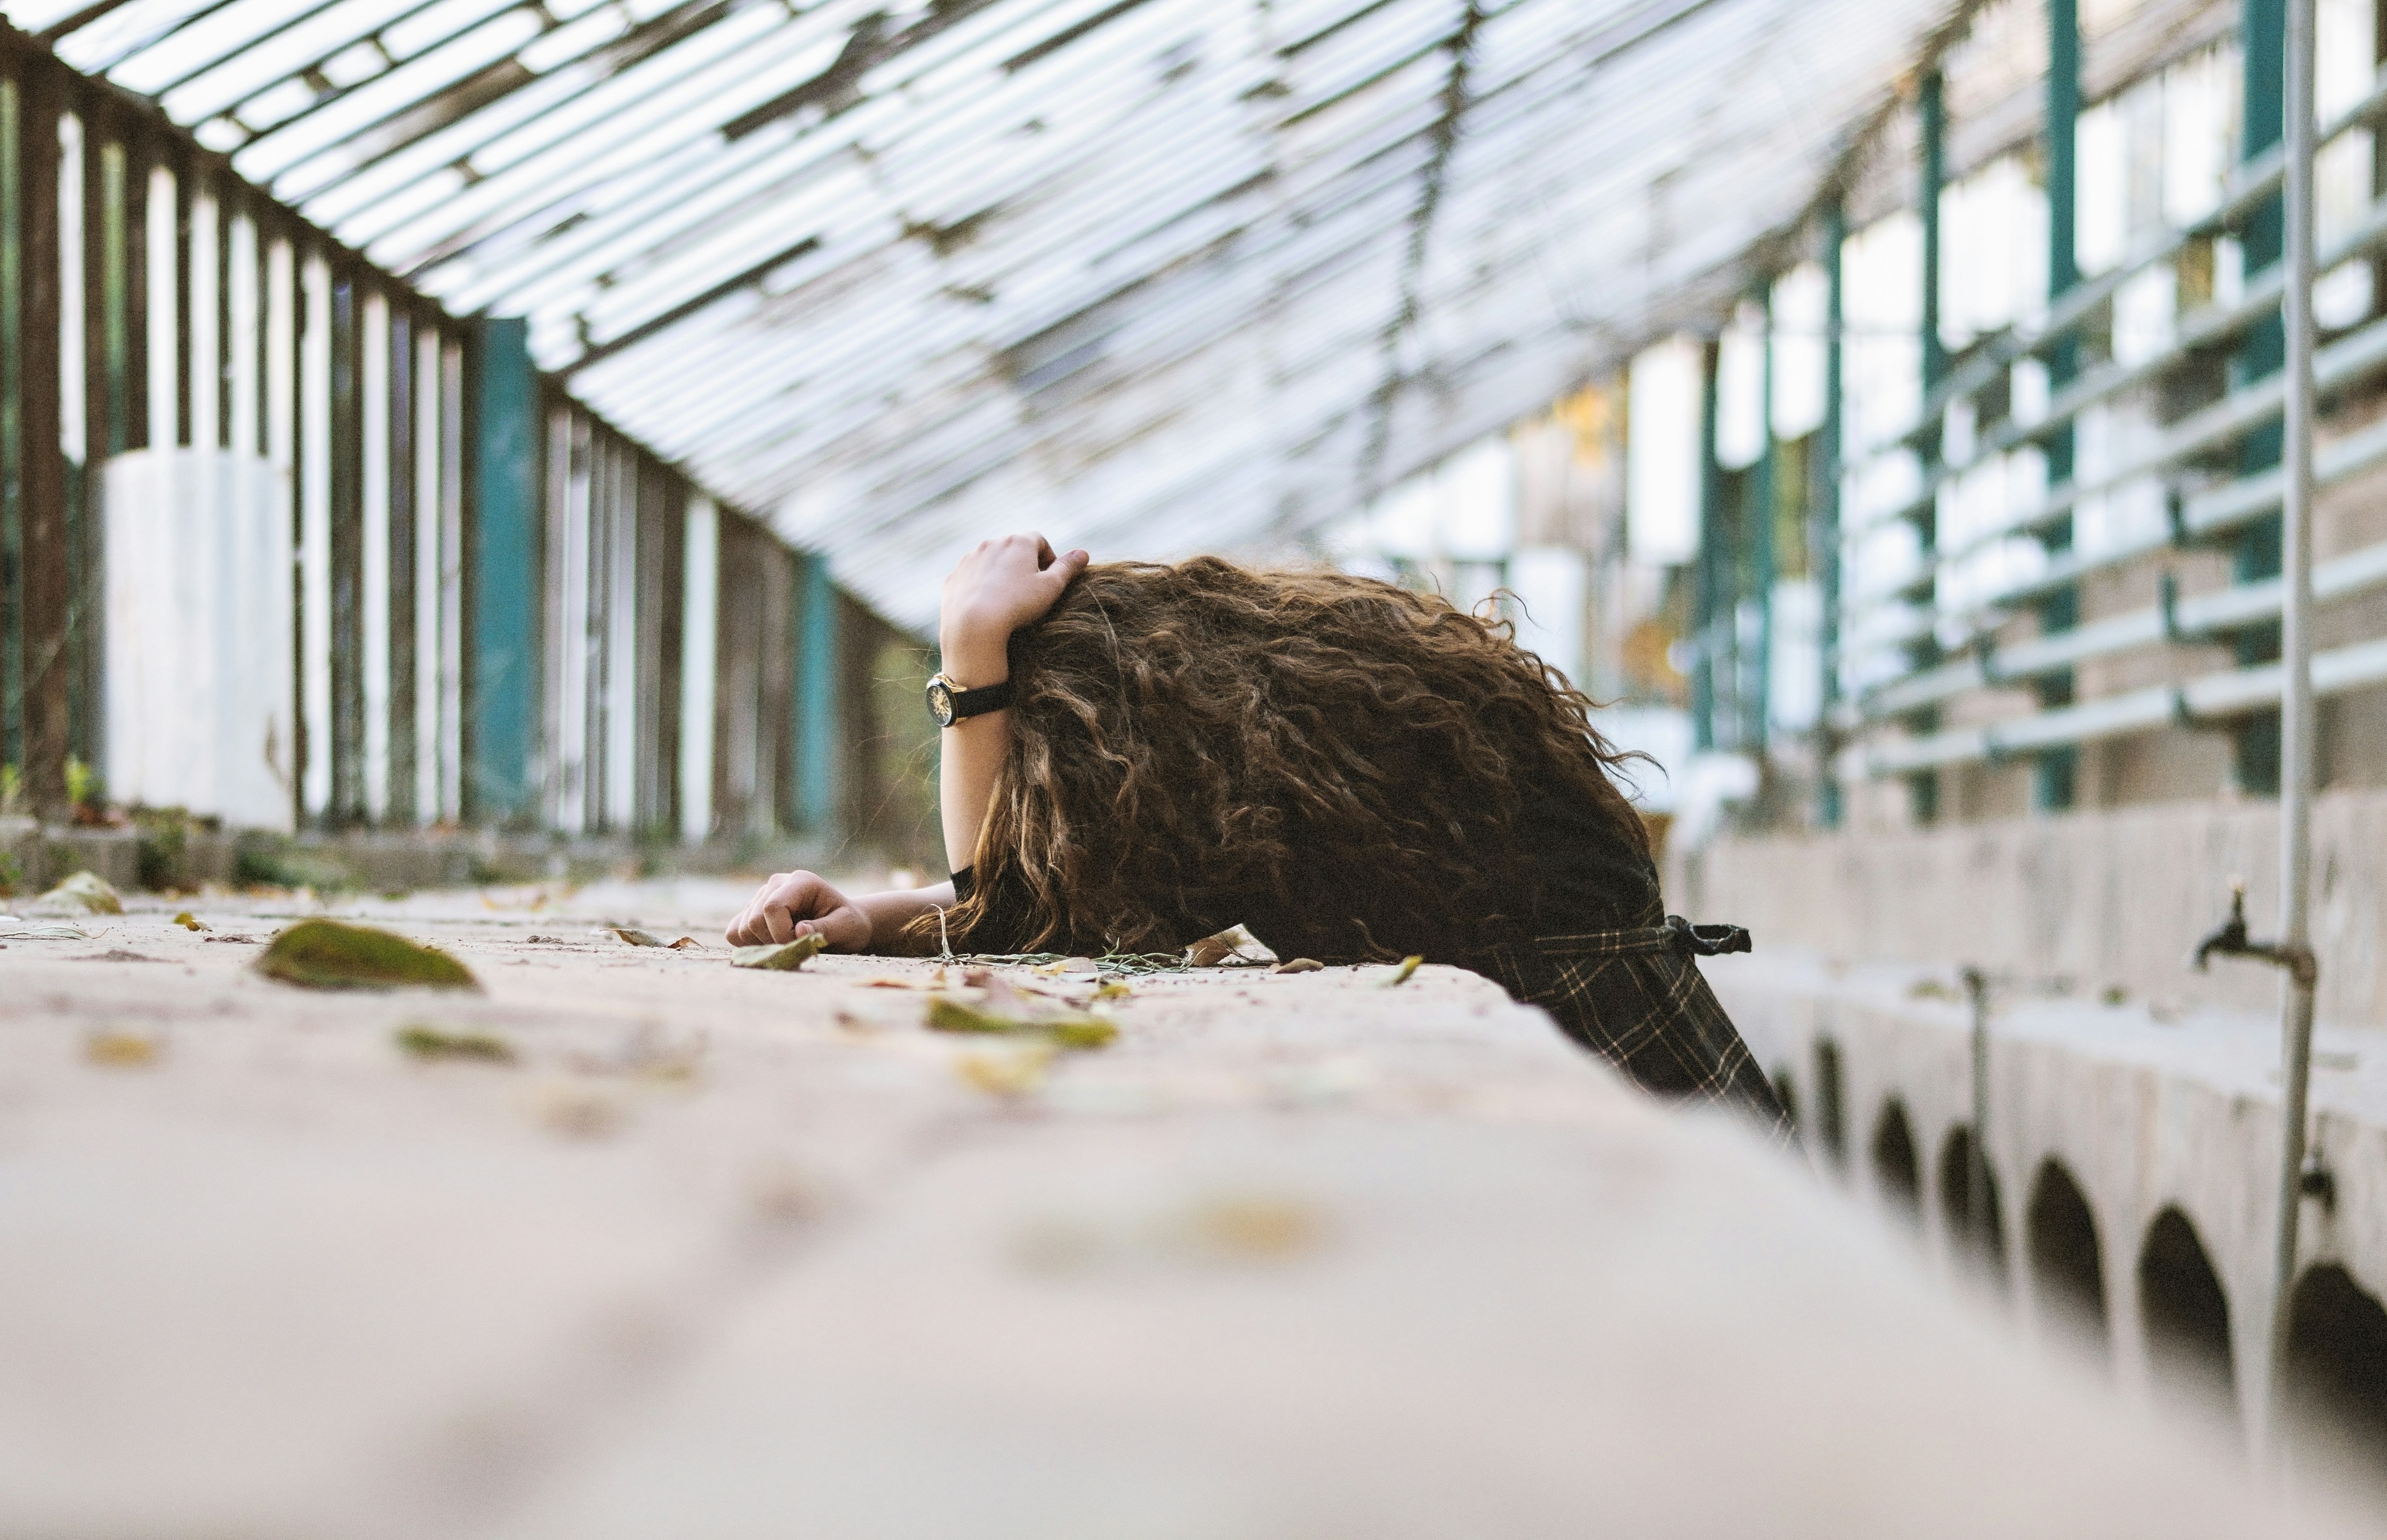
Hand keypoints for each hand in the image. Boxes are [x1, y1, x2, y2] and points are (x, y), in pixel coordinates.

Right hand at [725, 871, 872, 949]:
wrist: (844, 923)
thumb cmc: (849, 924)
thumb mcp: (848, 927)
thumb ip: (826, 928)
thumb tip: (798, 931)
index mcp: (801, 882)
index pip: (773, 907)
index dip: (781, 934)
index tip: (799, 946)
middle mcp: (776, 884)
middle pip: (753, 920)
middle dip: (774, 942)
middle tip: (797, 947)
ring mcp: (761, 897)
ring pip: (742, 929)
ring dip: (763, 945)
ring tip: (788, 943)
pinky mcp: (751, 911)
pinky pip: (734, 933)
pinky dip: (750, 945)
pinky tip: (773, 943)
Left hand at [940, 533, 1089, 678]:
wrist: (973, 627)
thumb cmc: (1017, 606)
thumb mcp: (1051, 588)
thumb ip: (1067, 568)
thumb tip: (1083, 553)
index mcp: (1018, 542)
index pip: (1039, 541)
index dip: (1048, 558)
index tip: (1050, 578)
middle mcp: (991, 543)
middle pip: (1013, 548)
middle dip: (1023, 564)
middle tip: (1030, 590)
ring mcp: (969, 559)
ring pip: (990, 561)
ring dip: (1000, 574)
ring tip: (1008, 599)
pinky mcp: (954, 577)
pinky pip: (971, 577)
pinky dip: (980, 586)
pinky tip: (986, 606)